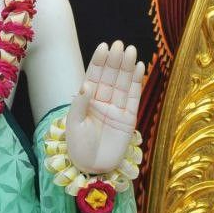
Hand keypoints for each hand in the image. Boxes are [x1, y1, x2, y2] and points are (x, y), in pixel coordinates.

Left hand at [66, 41, 143, 173]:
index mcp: (87, 101)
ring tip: (131, 50)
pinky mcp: (129, 119)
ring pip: (123, 84)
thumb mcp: (73, 126)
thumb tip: (86, 85)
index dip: (99, 62)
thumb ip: (79, 105)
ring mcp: (116, 110)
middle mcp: (102, 102)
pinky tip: (140, 67)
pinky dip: (138, 83)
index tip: (104, 47)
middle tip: (119, 44)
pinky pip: (134, 98)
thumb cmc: (78, 148)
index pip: (94, 77)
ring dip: (127, 68)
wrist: (91, 168)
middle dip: (115, 61)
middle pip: (110, 77)